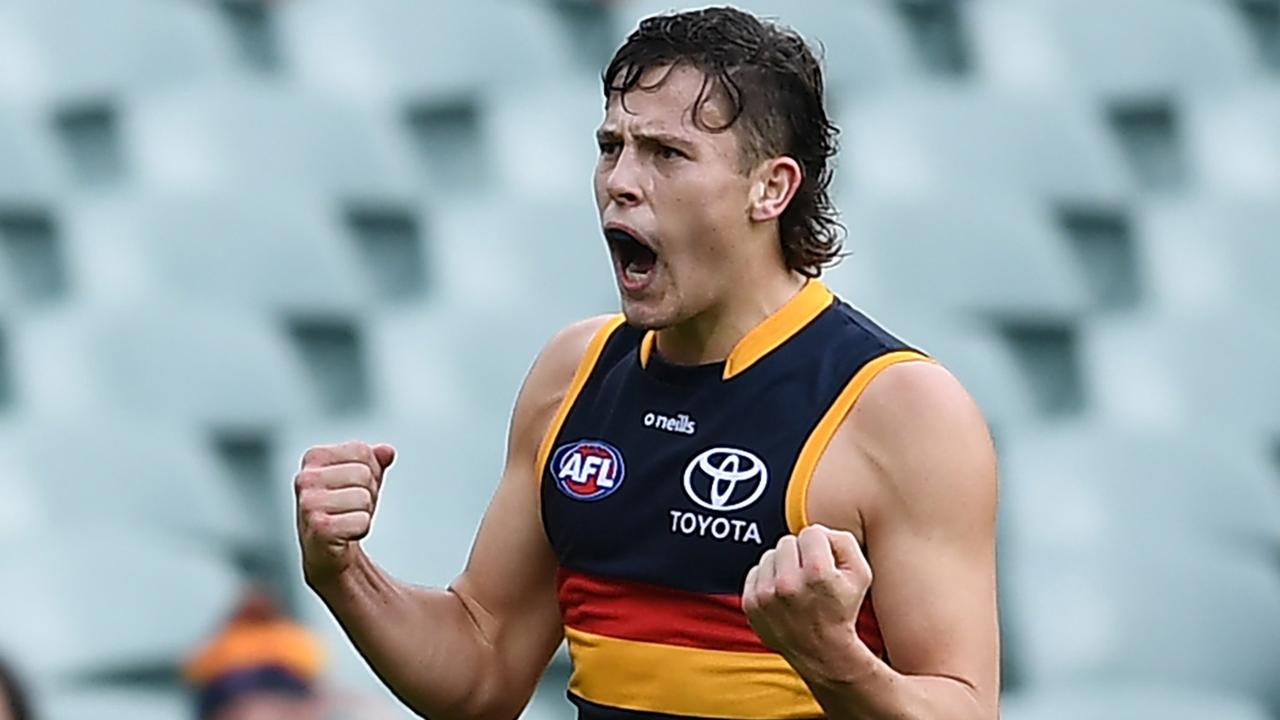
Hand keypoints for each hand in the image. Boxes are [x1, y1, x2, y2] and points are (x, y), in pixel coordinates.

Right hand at [295, 441, 396, 585]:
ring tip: (346, 519)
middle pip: (364, 473)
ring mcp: (309, 504)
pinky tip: (344, 534)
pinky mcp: (319, 528)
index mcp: (314, 458)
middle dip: (368, 492)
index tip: (353, 486)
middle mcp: (305, 479)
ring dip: (364, 512)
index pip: (361, 450)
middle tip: (351, 507)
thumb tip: (386, 451)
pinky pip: (361, 521)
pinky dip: (360, 529)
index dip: (369, 470)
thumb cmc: (343, 510)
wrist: (327, 552)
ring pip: (364, 497)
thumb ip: (374, 460)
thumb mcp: (362, 479)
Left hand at [742, 525, 873, 681]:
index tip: (824, 564)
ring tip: (796, 587)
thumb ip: (843, 541)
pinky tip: (782, 595)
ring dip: (782, 566)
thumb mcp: (861, 574)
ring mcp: (766, 595)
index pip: (811, 533)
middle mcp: (788, 583)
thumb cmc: (842, 610)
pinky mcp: (751, 603)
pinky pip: (755, 571)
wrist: (821, 651)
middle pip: (787, 542)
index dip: (821, 546)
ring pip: (769, 555)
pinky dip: (767, 579)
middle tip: (809, 576)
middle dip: (799, 554)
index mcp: (817, 573)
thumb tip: (817, 532)